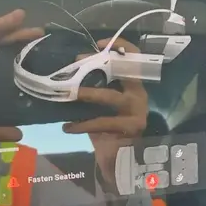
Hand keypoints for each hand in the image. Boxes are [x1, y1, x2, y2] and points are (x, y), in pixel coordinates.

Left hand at [63, 37, 148, 185]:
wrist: (121, 162)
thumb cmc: (109, 132)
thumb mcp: (102, 107)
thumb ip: (94, 90)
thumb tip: (70, 71)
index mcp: (134, 86)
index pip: (135, 58)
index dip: (120, 46)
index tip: (99, 43)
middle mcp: (139, 95)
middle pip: (125, 70)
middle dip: (98, 65)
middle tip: (75, 65)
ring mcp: (137, 111)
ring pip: (110, 97)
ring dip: (87, 94)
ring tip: (69, 95)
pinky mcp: (130, 128)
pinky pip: (102, 122)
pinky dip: (82, 124)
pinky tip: (67, 127)